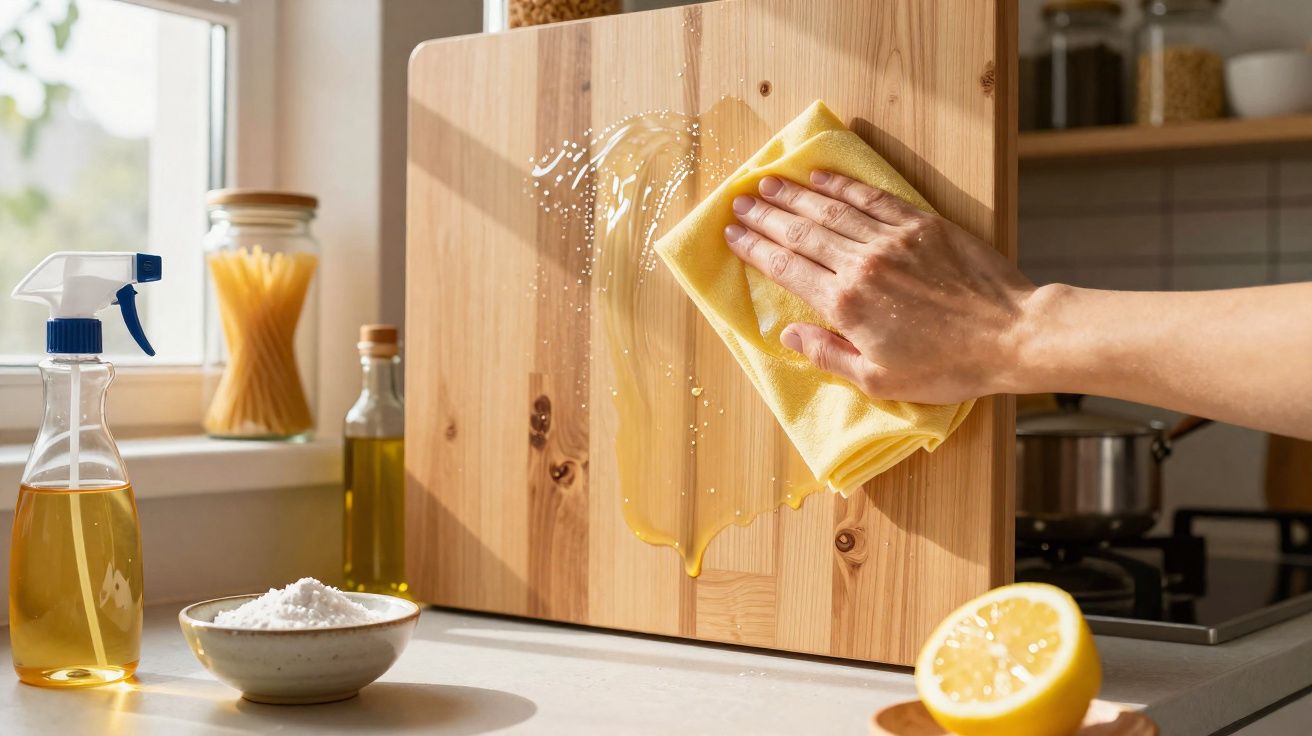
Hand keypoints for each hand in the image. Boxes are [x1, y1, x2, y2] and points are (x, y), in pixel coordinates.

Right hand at [724, 171, 1034, 404]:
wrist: (1010, 335)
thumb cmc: (946, 367)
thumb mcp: (880, 380)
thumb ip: (828, 355)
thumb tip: (789, 335)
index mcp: (846, 304)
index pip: (787, 268)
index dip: (755, 249)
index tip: (733, 235)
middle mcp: (861, 264)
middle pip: (800, 232)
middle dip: (765, 216)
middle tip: (739, 203)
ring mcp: (891, 239)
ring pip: (830, 209)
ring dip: (795, 195)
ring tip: (768, 183)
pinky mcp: (921, 224)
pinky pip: (872, 198)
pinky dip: (843, 185)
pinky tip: (822, 176)